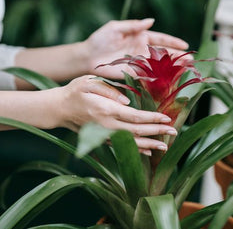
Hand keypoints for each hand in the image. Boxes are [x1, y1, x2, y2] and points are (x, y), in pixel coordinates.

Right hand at [56, 75, 173, 154]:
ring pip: (131, 143)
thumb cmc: (75, 91)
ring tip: (166, 146)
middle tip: (174, 132)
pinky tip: (149, 151)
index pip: (134, 116)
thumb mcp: (90, 82)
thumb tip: (127, 100)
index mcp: (106, 110)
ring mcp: (105, 134)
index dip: (152, 118)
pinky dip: (137, 150)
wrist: (58, 108)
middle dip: (157, 132)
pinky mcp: (103, 139)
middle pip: (137, 132)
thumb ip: (109, 89)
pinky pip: (123, 146)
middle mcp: (107, 125)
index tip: (166, 118)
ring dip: (150, 145)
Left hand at [83, 19, 190, 78]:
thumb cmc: (100, 39)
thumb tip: (151, 21)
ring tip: (187, 68)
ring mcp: (140, 62)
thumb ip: (133, 25)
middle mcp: (143, 50)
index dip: (173, 42)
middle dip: (178, 56)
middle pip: (164, 52)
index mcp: (140, 37)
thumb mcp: (116, 27)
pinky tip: (172, 78)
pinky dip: (161, 77)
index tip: (185, 45)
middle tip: (191, 59)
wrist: (88, 57)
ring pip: (161, 64)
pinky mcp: (135, 73)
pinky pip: (151, 75)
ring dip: (173, 67)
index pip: (161, 39)